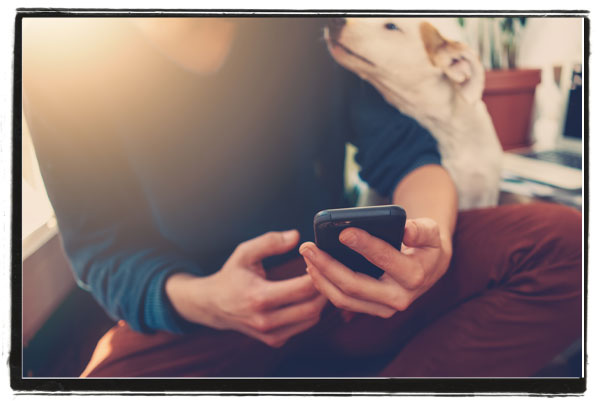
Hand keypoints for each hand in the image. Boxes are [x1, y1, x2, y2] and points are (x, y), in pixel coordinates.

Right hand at [166, 230, 326, 346]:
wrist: (213, 305)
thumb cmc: (232, 275)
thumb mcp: (245, 252)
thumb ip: (270, 242)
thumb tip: (296, 236)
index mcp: (259, 297)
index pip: (303, 288)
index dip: (317, 272)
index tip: (316, 260)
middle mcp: (265, 321)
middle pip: (312, 307)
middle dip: (323, 288)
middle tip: (324, 271)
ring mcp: (270, 334)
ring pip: (312, 319)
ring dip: (319, 300)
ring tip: (316, 281)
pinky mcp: (275, 340)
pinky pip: (303, 326)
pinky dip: (309, 311)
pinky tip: (305, 296)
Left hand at [299, 218, 451, 317]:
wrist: (429, 265)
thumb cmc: (425, 243)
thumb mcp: (431, 231)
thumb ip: (421, 229)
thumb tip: (406, 230)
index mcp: (414, 275)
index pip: (384, 259)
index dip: (363, 245)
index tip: (342, 232)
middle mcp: (399, 298)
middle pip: (354, 286)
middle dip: (327, 266)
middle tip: (307, 247)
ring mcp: (383, 308)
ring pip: (343, 299)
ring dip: (320, 277)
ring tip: (307, 256)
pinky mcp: (371, 309)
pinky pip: (342, 301)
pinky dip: (325, 285)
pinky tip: (312, 267)